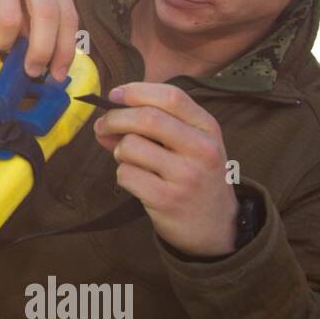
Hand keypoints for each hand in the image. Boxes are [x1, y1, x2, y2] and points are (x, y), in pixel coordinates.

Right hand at [0, 0, 78, 80]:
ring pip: (11, 20)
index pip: (67, 14)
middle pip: (46, 15)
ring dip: (6, 42)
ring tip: (0, 44)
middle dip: (42, 51)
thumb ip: (43, 9)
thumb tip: (45, 54)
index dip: (65, 48)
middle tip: (32, 70)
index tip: (57, 74)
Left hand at [93, 82, 237, 257]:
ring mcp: (186, 176)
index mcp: (208, 128)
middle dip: (115, 118)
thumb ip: (153, 126)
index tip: (114, 95)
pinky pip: (126, 174)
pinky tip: (137, 181)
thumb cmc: (194, 176)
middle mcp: (202, 149)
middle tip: (103, 126)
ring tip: (129, 160)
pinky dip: (123, 174)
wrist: (216, 226)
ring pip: (131, 146)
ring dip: (119, 151)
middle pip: (147, 118)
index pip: (171, 96)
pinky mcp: (168, 199)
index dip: (136, 91)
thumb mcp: (190, 145)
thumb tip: (105, 118)